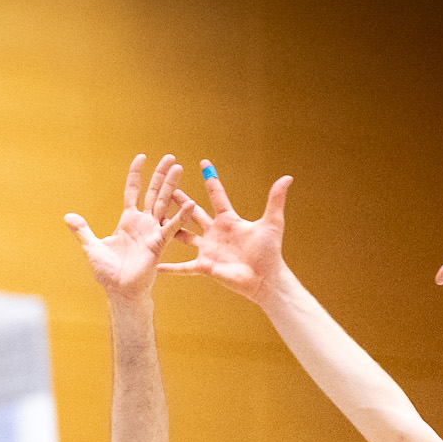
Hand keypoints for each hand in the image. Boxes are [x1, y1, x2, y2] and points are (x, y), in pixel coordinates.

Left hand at [65, 154, 191, 299]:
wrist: (119, 291)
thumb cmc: (108, 272)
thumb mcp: (92, 247)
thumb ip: (83, 230)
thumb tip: (68, 217)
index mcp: (128, 221)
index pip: (133, 191)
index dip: (136, 175)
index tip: (141, 157)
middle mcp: (143, 223)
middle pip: (153, 192)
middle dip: (161, 175)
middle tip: (171, 157)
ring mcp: (152, 231)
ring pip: (163, 203)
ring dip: (171, 186)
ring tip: (179, 168)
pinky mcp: (158, 243)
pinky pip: (171, 227)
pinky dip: (180, 216)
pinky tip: (190, 203)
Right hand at [158, 161, 291, 304]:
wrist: (264, 279)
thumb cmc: (269, 252)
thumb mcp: (271, 222)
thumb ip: (275, 199)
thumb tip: (287, 177)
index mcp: (229, 220)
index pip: (217, 196)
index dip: (211, 179)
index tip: (203, 163)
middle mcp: (215, 233)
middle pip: (193, 213)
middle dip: (181, 201)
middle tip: (168, 188)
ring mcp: (208, 249)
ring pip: (183, 236)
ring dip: (170, 228)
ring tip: (155, 219)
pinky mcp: (204, 266)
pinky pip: (183, 267)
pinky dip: (170, 268)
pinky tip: (155, 264)